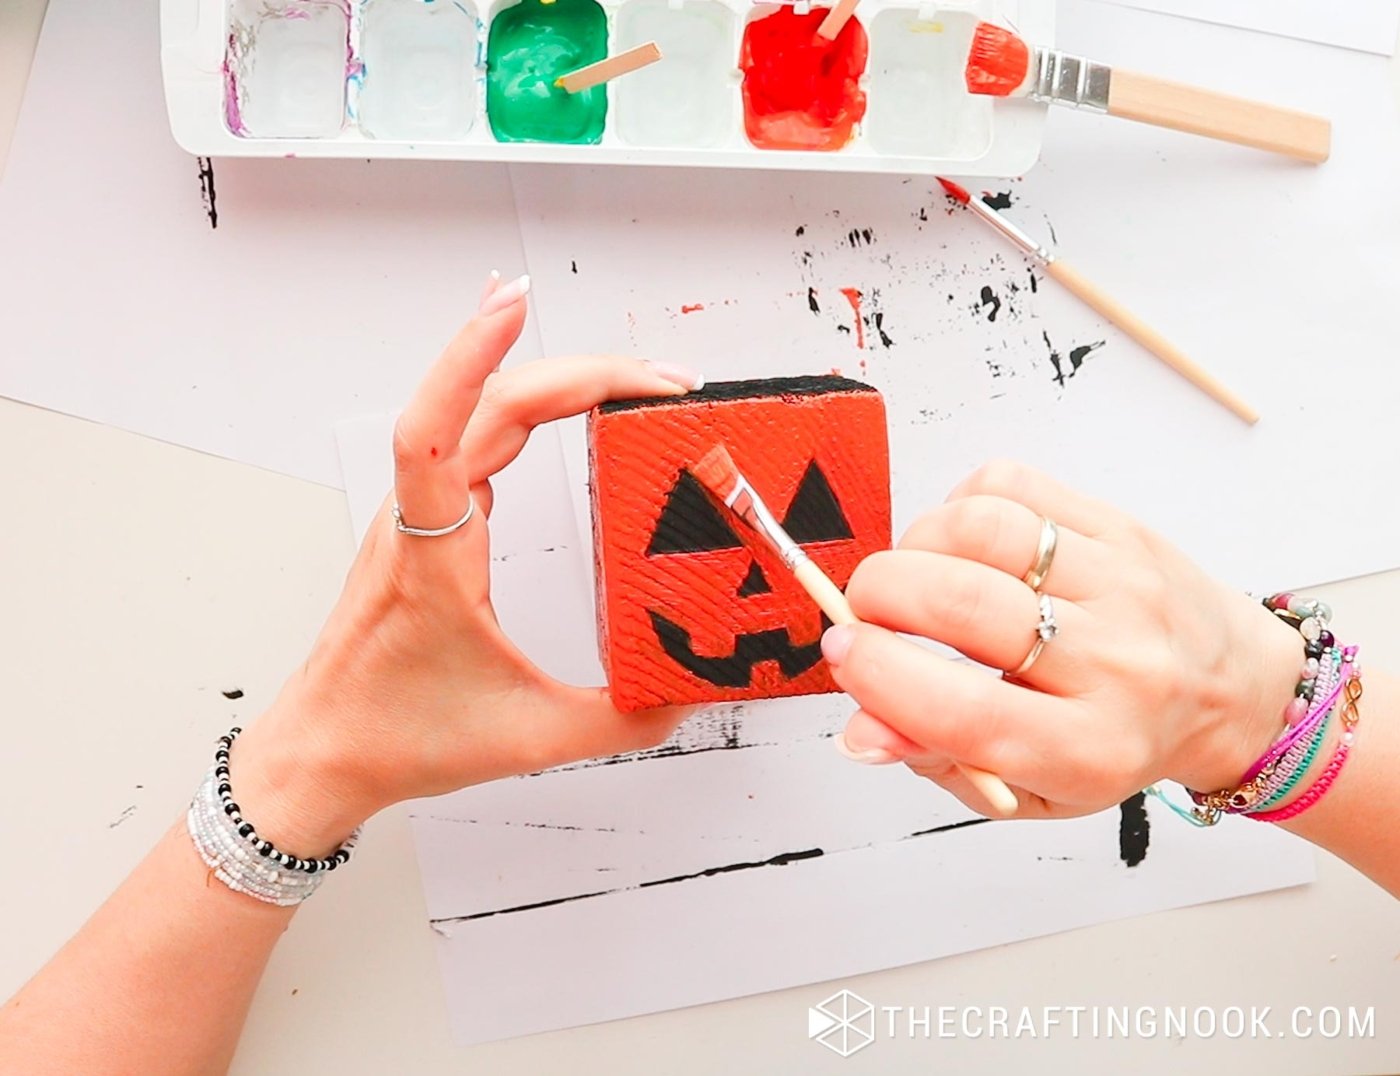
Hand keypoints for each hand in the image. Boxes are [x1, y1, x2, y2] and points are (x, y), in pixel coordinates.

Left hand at [230, 275, 703, 851]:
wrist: (323, 752)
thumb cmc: (395, 735)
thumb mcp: (527, 737)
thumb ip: (621, 718)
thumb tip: (690, 691)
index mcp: (431, 555)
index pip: (437, 427)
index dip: (472, 354)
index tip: (515, 304)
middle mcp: (419, 519)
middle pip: (490, 404)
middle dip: (579, 373)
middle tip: (660, 376)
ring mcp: (421, 515)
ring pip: (481, 413)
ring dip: (553, 379)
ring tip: (628, 373)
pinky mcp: (430, 524)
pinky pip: (471, 436)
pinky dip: (518, 397)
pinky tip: (548, 386)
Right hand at [820, 461, 1304, 818]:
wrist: (1225, 688)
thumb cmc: (1113, 740)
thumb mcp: (1028, 787)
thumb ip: (936, 758)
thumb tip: (859, 729)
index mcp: (1087, 749)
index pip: (961, 710)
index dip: (878, 675)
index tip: (843, 652)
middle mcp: (1114, 664)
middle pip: (961, 607)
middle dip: (878, 597)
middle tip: (865, 610)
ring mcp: (1121, 584)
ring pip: (981, 530)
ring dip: (915, 544)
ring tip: (914, 572)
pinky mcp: (1119, 525)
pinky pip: (1011, 485)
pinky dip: (960, 505)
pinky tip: (965, 543)